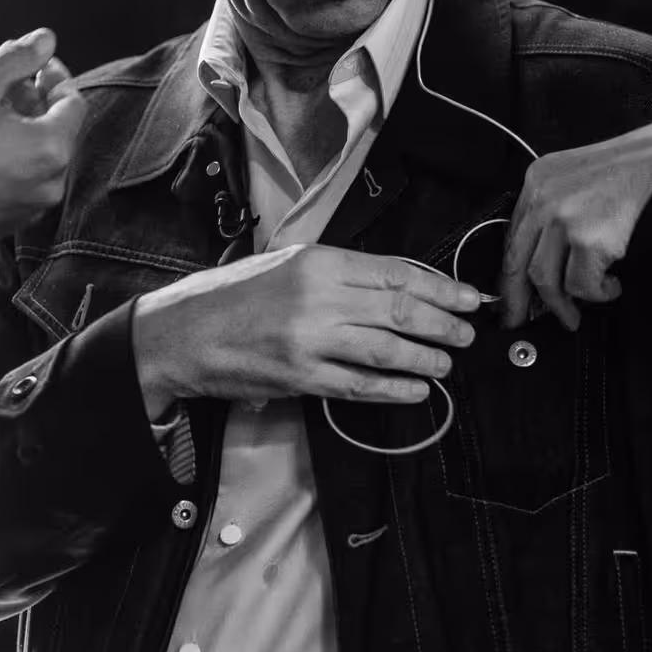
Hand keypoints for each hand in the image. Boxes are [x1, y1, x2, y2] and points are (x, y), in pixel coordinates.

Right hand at [0, 28, 87, 241]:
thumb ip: (18, 57)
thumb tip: (47, 39)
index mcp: (50, 147)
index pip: (73, 101)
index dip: (54, 77)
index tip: (34, 67)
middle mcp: (50, 183)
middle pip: (59, 131)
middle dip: (37, 105)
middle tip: (6, 89)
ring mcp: (31, 207)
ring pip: (41, 159)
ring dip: (25, 134)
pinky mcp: (9, 222)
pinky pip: (22, 184)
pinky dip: (12, 163)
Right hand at [130, 244, 480, 419]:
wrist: (182, 332)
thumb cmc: (234, 295)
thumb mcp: (287, 264)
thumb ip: (339, 272)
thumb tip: (400, 284)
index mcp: (317, 261)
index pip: (395, 272)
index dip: (440, 287)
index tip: (468, 297)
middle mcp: (317, 297)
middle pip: (399, 310)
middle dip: (443, 323)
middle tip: (467, 332)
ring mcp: (309, 339)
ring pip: (386, 349)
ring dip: (426, 358)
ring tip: (446, 362)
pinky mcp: (300, 377)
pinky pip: (360, 385)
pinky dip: (395, 389)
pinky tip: (417, 390)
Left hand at [498, 116, 651, 329]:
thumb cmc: (628, 167)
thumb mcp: (574, 174)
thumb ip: (552, 208)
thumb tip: (542, 257)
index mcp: (536, 181)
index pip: (511, 237)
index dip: (508, 272)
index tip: (509, 294)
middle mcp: (543, 200)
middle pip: (516, 263)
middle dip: (516, 300)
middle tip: (520, 320)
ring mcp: (565, 221)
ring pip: (546, 280)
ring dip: (561, 306)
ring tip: (575, 314)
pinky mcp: (591, 240)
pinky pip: (582, 284)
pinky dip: (596, 294)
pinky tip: (610, 286)